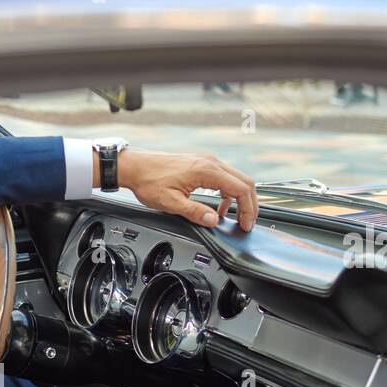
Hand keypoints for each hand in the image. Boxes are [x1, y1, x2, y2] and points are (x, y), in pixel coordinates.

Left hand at [115, 148, 258, 231]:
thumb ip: (194, 212)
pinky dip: (228, 193)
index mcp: (206, 171)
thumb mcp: (171, 203)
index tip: (246, 225)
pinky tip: (218, 208)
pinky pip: (224, 178)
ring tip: (233, 218)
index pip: (241, 189)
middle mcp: (210, 162)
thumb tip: (213, 221)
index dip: (248, 209)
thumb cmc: (149, 181)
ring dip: (239, 199)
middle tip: (246, 223)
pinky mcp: (201, 164)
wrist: (136, 166)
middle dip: (249, 204)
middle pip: (244, 182)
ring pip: (236, 179)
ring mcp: (207, 162)